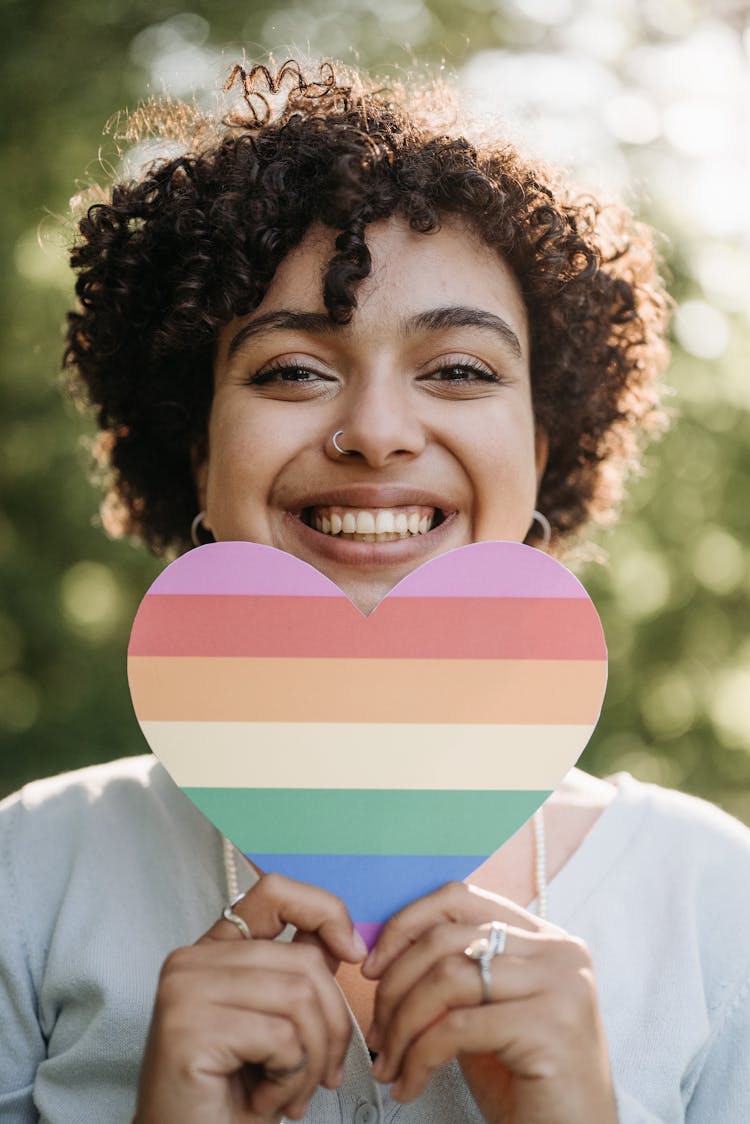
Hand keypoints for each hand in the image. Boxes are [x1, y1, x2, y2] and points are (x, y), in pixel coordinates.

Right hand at [134, 873, 366, 1123]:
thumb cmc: (233, 1096)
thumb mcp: (276, 1022)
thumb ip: (299, 974)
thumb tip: (346, 942)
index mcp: (213, 949)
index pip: (274, 892)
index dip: (324, 911)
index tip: (353, 953)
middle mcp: (191, 960)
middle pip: (303, 961)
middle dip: (332, 1025)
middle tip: (324, 1074)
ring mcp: (184, 991)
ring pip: (299, 999)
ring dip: (312, 1059)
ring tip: (291, 1092)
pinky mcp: (187, 1029)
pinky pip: (281, 1038)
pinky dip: (290, 1078)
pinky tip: (265, 1101)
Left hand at [363, 882, 615, 1123]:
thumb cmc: (527, 1082)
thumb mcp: (489, 1012)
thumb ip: (458, 974)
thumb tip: (386, 956)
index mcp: (544, 938)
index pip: (460, 899)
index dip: (406, 924)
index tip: (374, 966)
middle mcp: (558, 953)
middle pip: (446, 938)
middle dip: (395, 986)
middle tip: (376, 1031)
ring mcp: (559, 986)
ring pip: (447, 978)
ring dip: (402, 1025)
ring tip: (390, 1062)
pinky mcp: (549, 1027)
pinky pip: (456, 1028)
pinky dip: (419, 1056)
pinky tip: (410, 1082)